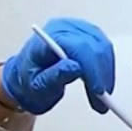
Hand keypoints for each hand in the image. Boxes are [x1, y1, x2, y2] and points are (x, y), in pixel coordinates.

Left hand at [0, 17, 114, 114]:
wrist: (25, 76)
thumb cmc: (28, 80)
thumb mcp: (37, 85)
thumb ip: (54, 76)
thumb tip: (75, 68)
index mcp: (50, 37)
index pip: (79, 47)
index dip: (92, 69)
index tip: (99, 91)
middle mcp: (65, 28)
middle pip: (94, 46)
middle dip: (101, 75)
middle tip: (101, 102)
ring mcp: (77, 29)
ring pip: (103, 47)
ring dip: (106, 73)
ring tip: (100, 97)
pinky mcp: (86, 35)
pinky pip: (103, 49)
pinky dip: (105, 68)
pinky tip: (101, 84)